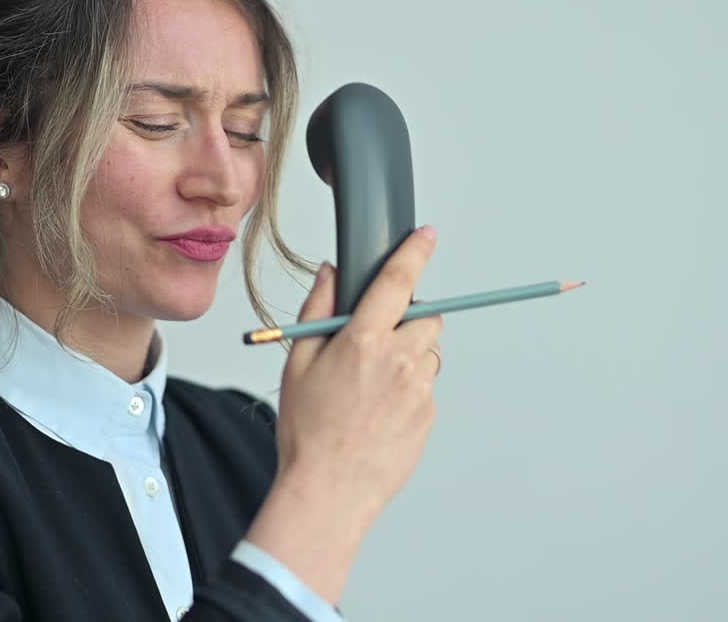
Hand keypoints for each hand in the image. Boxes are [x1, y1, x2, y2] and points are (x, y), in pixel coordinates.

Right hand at [245, 225, 443, 602]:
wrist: (328, 492)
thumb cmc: (307, 432)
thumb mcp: (298, 363)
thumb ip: (318, 310)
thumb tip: (332, 275)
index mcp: (364, 341)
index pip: (398, 281)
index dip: (414, 251)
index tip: (426, 235)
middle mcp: (399, 361)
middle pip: (427, 316)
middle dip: (409, 318)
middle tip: (378, 339)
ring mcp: (419, 390)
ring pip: (428, 352)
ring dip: (409, 355)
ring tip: (372, 385)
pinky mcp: (429, 415)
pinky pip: (426, 387)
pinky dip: (409, 389)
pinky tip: (379, 410)